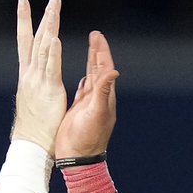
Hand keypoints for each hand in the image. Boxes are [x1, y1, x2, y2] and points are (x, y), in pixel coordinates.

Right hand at [10, 0, 65, 152]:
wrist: (31, 146)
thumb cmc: (34, 129)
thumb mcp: (34, 101)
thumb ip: (37, 86)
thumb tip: (35, 79)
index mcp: (29, 77)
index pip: (27, 45)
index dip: (26, 25)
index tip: (24, 7)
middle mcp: (31, 75)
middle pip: (34, 40)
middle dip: (39, 18)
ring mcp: (39, 81)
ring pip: (45, 48)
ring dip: (49, 26)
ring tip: (53, 7)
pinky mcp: (50, 90)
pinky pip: (52, 67)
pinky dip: (53, 52)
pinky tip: (55, 37)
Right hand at [55, 30, 118, 157]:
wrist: (78, 158)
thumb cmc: (88, 138)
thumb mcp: (96, 112)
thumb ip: (103, 91)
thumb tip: (114, 70)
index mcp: (104, 96)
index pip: (104, 68)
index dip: (101, 51)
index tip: (97, 36)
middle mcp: (99, 98)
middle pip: (99, 69)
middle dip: (97, 52)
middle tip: (94, 35)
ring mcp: (89, 104)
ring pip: (91, 78)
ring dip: (91, 62)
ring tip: (90, 48)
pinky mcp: (80, 111)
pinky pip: (83, 91)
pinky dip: (84, 80)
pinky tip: (83, 76)